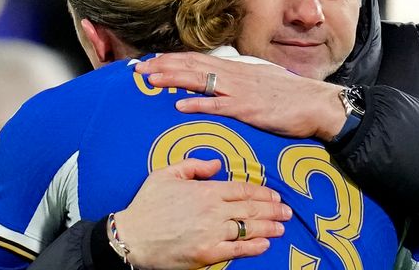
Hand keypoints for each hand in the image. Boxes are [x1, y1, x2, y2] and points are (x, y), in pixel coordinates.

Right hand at [115, 158, 291, 269]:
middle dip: (273, 209)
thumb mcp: (166, 174)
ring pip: (249, 229)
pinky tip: (265, 244)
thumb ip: (193, 165)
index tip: (273, 195)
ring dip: (269, 227)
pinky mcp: (208, 253)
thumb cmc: (147, 205)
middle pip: (251, 209)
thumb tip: (217, 164)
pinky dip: (254, 247)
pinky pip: (237, 249)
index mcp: (206, 191)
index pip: (242, 190)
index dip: (261, 192)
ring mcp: (212, 233)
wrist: (132, 237)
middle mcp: (214, 211)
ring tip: (281, 227)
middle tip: (286, 211)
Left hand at [135, 52, 346, 140]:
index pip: (200, 60)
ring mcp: (242, 91)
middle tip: (139, 69)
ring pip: (201, 80)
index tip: (152, 62)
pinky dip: (200, 104)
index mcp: (239, 69)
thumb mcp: (263, 81)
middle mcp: (236, 75)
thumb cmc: (293, 96)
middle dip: (164, 66)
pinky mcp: (250, 109)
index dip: (174, 60)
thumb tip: (223, 80)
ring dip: (174, 79)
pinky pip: (220, 106)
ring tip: (151, 80)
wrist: (318, 104)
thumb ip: (241, 80)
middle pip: (194, 66)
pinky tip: (181, 106)